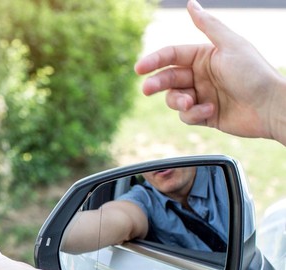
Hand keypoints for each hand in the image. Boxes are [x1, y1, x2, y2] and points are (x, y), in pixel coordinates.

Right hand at [135, 0, 285, 142]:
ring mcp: (201, 95)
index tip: (140, 69)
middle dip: (156, 84)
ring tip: (190, 102)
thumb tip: (190, 4)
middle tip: (147, 90)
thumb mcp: (229, 45)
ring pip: (173, 98)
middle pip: (167, 78)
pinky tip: (209, 110)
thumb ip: (208, 25)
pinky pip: (186, 115)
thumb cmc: (253, 73)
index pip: (171, 55)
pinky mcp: (204, 115)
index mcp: (204, 56)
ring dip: (177, 101)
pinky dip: (193, 113)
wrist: (270, 106)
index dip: (154, 61)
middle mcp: (200, 75)